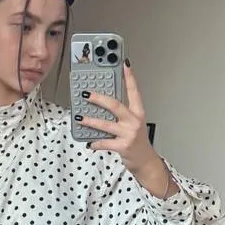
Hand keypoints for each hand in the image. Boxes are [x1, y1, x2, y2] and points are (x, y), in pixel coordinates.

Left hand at [77, 63, 162, 183]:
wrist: (145, 161)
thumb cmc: (136, 141)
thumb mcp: (132, 123)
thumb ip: (121, 114)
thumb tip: (101, 104)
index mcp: (138, 112)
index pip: (134, 91)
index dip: (129, 77)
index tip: (124, 64)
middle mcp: (134, 121)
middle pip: (115, 105)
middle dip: (99, 98)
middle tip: (86, 94)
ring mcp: (128, 134)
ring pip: (106, 124)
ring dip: (90, 121)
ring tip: (79, 117)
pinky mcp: (123, 146)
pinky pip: (105, 142)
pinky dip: (95, 142)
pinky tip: (89, 141)